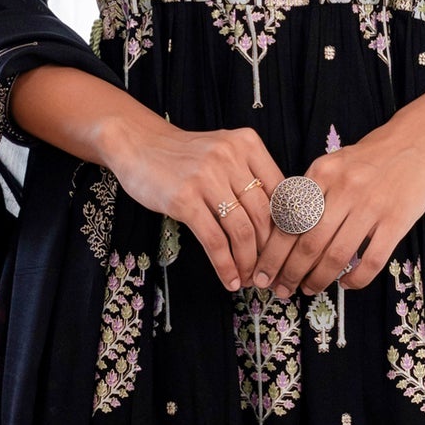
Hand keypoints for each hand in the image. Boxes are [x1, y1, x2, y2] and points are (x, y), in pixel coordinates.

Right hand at [100, 110, 285, 295]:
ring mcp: (206, 178)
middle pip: (264, 215)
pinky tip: (229, 279)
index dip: (286, 228)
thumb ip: (251, 177)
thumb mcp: (224, 153)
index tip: (285, 251)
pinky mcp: (184, 199)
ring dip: (248, 263)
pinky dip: (225, 265)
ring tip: (248, 280)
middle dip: (269, 252)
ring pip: (242, 231)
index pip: (281, 192)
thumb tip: (278, 225)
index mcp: (248, 144)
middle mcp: (231, 157)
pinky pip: (214, 240)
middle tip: (267, 272)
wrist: (138, 144)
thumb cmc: (184, 155)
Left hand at [255, 107, 424, 296]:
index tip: (263, 273)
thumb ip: (310, 192)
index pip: (288, 220)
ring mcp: (372, 206)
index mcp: (322, 172)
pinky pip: (372, 260)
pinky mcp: (397, 220)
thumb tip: (282, 232)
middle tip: (281, 290)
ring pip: (336, 255)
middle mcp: (344, 188)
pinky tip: (346, 283)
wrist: (418, 141)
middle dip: (289, 273)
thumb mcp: (333, 163)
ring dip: (317, 279)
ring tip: (308, 289)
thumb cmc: (371, 157)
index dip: (272, 254)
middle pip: (307, 243)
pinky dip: (356, 279)